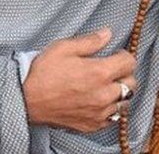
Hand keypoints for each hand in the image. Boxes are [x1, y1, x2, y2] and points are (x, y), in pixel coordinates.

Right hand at [22, 29, 136, 132]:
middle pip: (131, 83)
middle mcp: (104, 94)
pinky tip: (97, 101)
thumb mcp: (62, 48)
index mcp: (99, 72)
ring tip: (105, 86)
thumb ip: (89, 41)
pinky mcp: (93, 124)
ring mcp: (100, 112)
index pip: (129, 62)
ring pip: (124, 102)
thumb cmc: (42, 73)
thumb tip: (107, 34)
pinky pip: (112, 118)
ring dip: (118, 93)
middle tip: (111, 70)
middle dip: (124, 74)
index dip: (123, 55)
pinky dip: (109, 109)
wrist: (27, 100)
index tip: (116, 54)